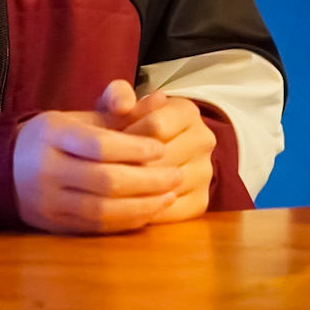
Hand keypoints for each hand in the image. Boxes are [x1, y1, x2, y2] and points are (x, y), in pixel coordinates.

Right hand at [12, 83, 182, 233]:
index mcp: (54, 135)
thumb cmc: (53, 138)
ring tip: (171, 195)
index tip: (161, 149)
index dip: (134, 148)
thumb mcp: (80, 117)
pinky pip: (97, 227)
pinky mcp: (55, 225)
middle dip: (147, 181)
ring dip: (143, 205)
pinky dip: (127, 221)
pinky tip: (150, 212)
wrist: (5, 169)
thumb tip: (162, 98)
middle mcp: (48, 170)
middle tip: (177, 175)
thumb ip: (120, 112)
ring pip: (103, 210)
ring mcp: (49, 202)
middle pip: (105, 181)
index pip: (99, 145)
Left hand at [98, 81, 215, 223]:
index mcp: (188, 111)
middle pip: (161, 160)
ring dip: (136, 192)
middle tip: (103, 171)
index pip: (156, 126)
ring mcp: (206, 172)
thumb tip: (122, 105)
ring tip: (112, 188)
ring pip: (165, 187)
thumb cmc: (130, 126)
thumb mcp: (121, 106)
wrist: (154, 150)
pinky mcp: (201, 201)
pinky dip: (146, 212)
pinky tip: (127, 205)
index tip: (105, 145)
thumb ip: (117, 96)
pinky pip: (170, 212)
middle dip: (128, 167)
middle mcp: (204, 140)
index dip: (126, 138)